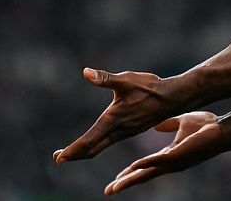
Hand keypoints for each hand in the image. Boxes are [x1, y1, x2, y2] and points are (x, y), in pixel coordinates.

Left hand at [53, 68, 181, 163]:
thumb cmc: (149, 87)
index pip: (89, 140)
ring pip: (100, 147)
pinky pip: (108, 143)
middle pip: (92, 149)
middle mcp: (118, 130)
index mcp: (113, 120)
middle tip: (58, 159)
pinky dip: (96, 146)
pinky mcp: (129, 131)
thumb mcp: (125, 80)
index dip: (73, 150)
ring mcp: (124, 133)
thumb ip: (104, 78)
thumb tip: (85, 72)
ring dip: (84, 151)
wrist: (172, 98)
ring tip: (69, 154)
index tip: (59, 157)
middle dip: (75, 154)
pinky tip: (93, 144)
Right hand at [104, 112, 224, 194]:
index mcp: (168, 156)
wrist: (222, 129)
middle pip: (143, 176)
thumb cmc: (206, 128)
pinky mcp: (180, 155)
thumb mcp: (182, 123)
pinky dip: (147, 164)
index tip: (116, 180)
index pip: (145, 168)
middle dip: (125, 183)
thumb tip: (157, 125)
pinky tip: (135, 166)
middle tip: (108, 191)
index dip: (130, 174)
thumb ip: (169, 125)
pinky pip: (160, 161)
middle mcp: (169, 163)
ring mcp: (174, 161)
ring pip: (148, 173)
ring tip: (116, 186)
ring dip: (131, 180)